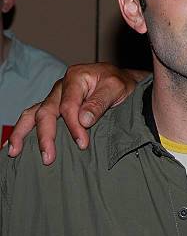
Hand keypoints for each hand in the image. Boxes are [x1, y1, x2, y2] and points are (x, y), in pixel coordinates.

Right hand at [8, 63, 146, 164]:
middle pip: (46, 111)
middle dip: (46, 136)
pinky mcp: (54, 106)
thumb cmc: (120, 84)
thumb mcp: (116, 88)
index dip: (73, 126)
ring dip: (23, 133)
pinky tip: (14, 145)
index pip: (68, 106)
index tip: (82, 144)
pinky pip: (34, 116)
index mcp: (76, 77)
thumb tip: (83, 120)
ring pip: (33, 113)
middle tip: (49, 158)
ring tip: (15, 152)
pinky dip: (23, 130)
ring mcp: (55, 96)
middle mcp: (61, 86)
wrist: (122, 81)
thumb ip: (99, 102)